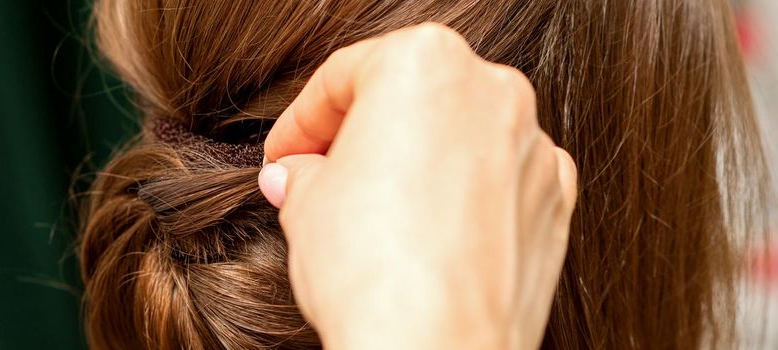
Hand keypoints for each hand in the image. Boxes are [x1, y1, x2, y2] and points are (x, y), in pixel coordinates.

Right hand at [259, 23, 576, 349]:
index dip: (302, 122)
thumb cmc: (372, 269)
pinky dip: (464, 197)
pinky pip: (497, 181)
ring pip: (457, 137)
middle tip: (320, 177)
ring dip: (414, 165)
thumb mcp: (306, 205)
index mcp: (425, 63)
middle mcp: (491, 91)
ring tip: (373, 213)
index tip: (287, 155)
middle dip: (360, 137)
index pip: (344, 78)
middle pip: (408, 99)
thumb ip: (304, 173)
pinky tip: (429, 234)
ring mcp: (531, 146)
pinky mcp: (553, 201)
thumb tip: (298, 176)